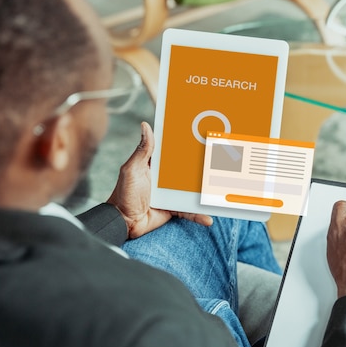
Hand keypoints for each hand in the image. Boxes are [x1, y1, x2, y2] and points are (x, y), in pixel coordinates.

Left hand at [107, 122, 212, 238]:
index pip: (174, 153)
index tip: (202, 137)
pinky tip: (209, 218)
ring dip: (205, 192)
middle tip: (222, 162)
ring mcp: (171, 194)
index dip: (187, 146)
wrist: (123, 221)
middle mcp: (166, 179)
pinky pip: (189, 211)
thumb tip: (145, 125)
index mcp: (157, 166)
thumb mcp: (132, 169)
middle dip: (203, 167)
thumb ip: (142, 150)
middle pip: (188, 172)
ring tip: (220, 191)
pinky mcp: (174, 209)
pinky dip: (198, 215)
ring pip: (192, 192)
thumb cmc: (124, 194)